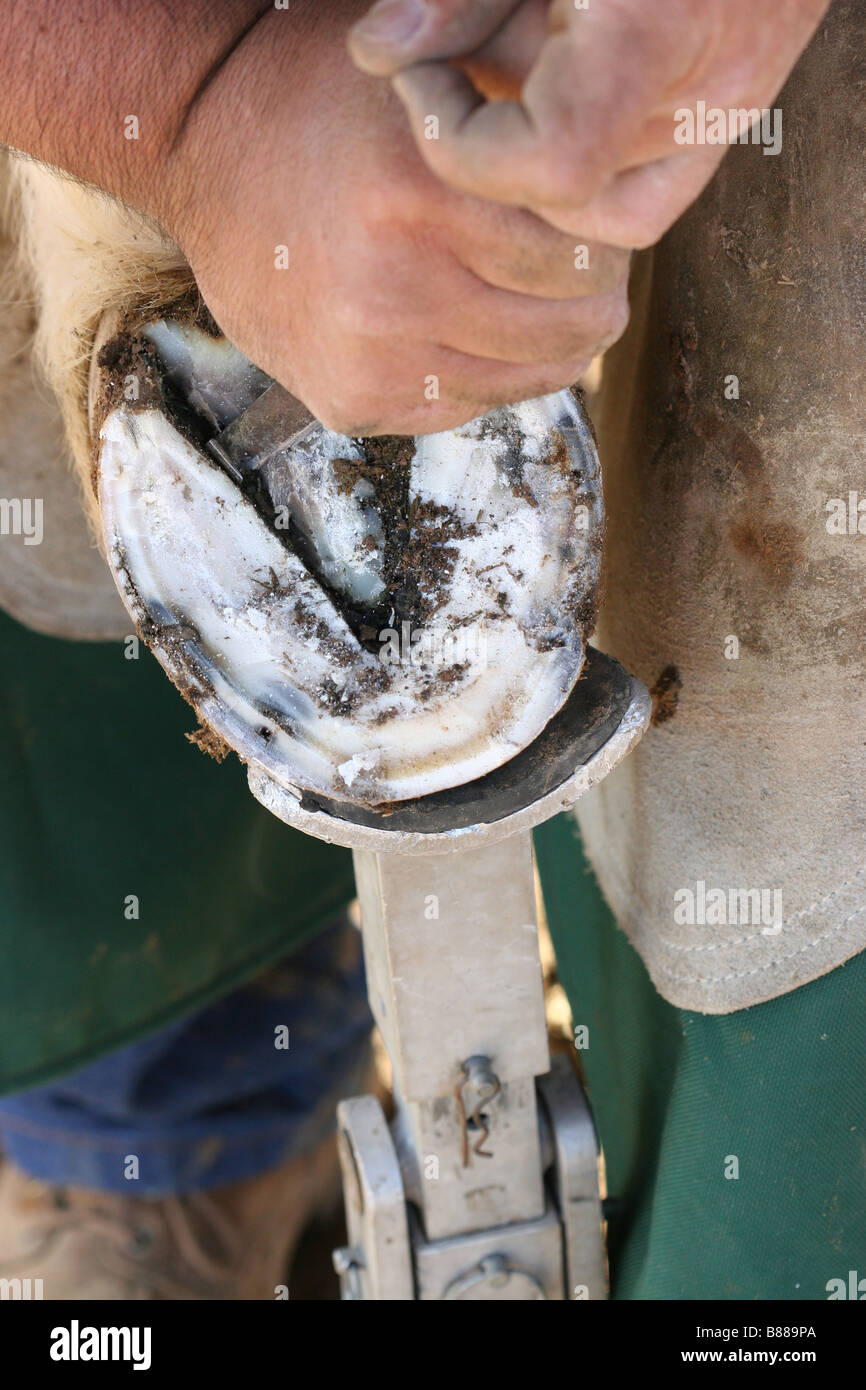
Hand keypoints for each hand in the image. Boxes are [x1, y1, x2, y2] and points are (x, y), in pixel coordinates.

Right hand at [163, 1, 629, 435]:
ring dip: (539, 340)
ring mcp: (370, 358)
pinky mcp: (352, 402)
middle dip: (589, 297)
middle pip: (572, 330)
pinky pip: (469, 406)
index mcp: (418, 194)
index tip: (592, 223)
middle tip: (574, 267)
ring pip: (528, 378)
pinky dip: (482, 371)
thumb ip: (521, 117)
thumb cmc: (322, 97)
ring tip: (514, 291)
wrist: (200, 150)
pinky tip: (457, 321)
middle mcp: (393, 290)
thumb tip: (621, 178)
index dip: (607, 240)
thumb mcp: (426, 71)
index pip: (589, 258)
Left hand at [348, 0, 829, 246]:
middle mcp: (712, 87)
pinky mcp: (741, 107)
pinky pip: (652, 187)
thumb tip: (378, 54)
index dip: (464, 145)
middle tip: (469, 47)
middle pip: (567, 192)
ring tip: (522, 50)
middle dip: (492, 136)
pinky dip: (590, 158)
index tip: (419, 79)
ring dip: (538, 146)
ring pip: (605, 202)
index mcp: (658, 29)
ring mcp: (735, 107)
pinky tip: (555, 82)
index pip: (553, 166)